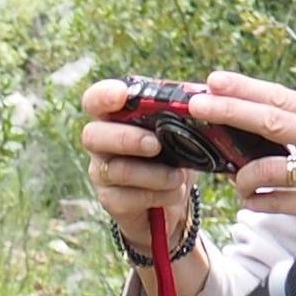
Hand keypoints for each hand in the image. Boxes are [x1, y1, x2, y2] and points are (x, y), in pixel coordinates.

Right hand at [77, 80, 204, 249]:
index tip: (121, 95)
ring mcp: (101, 172)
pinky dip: (159, 195)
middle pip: (93, 135)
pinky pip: (128, 198)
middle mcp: (100, 143)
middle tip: (155, 144)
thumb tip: (202, 98)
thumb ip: (180, 114)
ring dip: (155, 174)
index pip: (95, 100)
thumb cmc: (174, 153)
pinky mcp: (110, 200)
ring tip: (179, 176)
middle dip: (126, 138)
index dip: (103, 95)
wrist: (175, 197)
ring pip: (118, 170)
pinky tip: (174, 192)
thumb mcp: (181, 131)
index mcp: (114, 116)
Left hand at [188, 73, 295, 225]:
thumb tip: (244, 111)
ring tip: (238, 181)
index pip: (281, 97)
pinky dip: (256, 201)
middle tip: (198, 105)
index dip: (245, 88)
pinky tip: (252, 199)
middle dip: (229, 111)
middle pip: (271, 122)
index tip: (214, 80)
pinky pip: (274, 203)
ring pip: (267, 169)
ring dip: (242, 176)